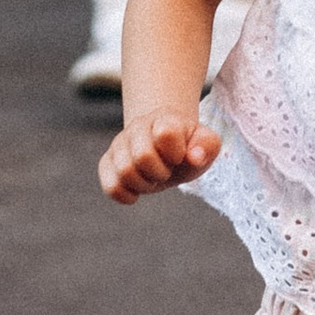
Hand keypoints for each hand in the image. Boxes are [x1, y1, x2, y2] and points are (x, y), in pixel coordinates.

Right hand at [99, 110, 223, 201]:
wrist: (165, 146)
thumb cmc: (187, 147)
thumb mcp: (206, 145)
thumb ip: (208, 147)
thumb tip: (195, 157)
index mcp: (165, 119)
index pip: (166, 134)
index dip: (176, 153)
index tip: (180, 156)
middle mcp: (138, 127)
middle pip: (142, 156)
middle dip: (160, 173)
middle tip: (166, 172)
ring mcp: (119, 144)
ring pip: (124, 172)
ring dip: (144, 185)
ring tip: (152, 179)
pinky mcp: (107, 162)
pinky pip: (110, 186)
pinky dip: (125, 195)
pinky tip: (136, 192)